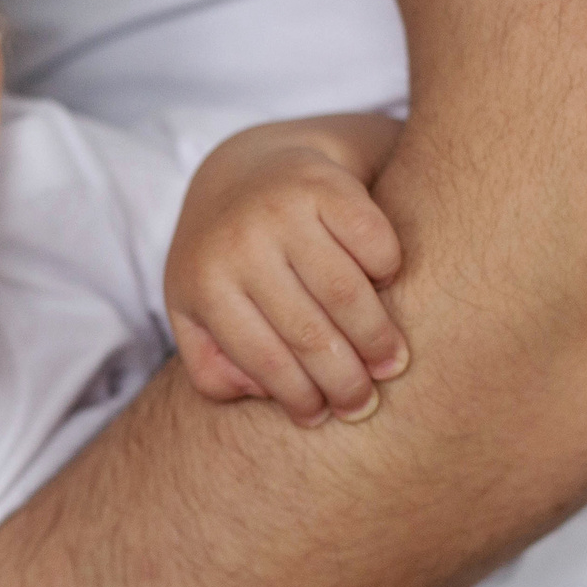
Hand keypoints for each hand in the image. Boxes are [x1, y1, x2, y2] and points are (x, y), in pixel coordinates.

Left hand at [165, 113, 408, 425]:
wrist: (243, 171)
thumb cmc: (224, 262)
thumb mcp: (194, 313)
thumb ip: (211, 366)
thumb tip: (260, 395)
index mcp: (204, 282)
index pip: (262, 357)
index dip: (299, 395)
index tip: (323, 416)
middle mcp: (240, 242)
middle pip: (308, 331)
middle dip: (345, 378)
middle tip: (366, 403)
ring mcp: (283, 209)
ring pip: (345, 292)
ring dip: (376, 337)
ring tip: (392, 364)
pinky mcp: (325, 183)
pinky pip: (374, 243)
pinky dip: (388, 275)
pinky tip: (387, 293)